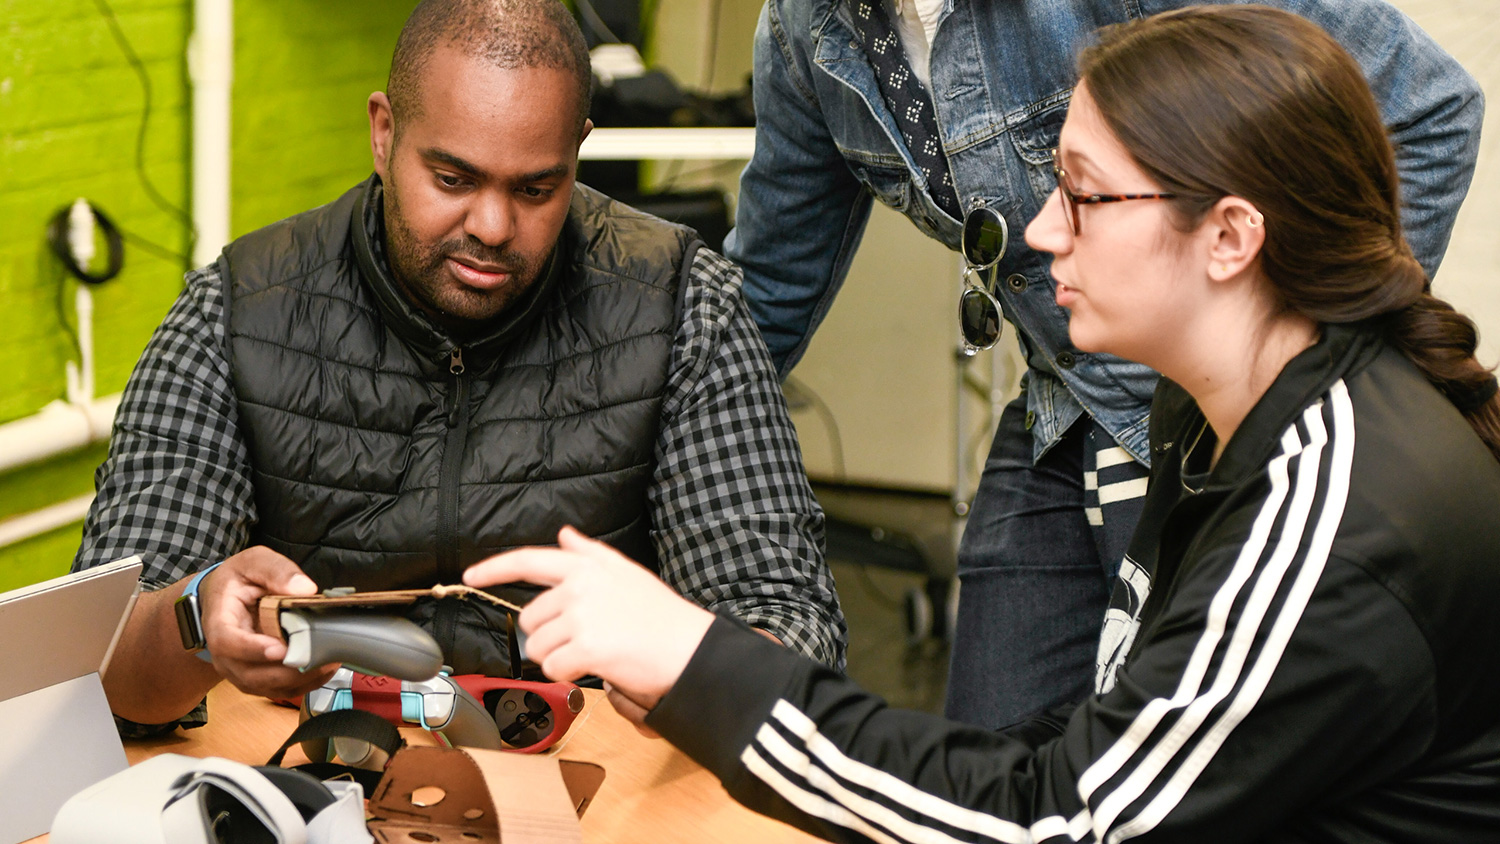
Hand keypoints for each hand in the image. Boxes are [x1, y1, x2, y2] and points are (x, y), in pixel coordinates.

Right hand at [199, 545, 337, 699]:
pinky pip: (279, 690)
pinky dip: (304, 684)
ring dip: (300, 680)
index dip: (252, 649)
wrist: (224, 599)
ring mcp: (240, 670)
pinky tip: (325, 669)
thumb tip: (305, 588)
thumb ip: (277, 570)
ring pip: (267, 687)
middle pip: (250, 674)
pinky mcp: (257, 678)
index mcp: (219, 623)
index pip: (228, 643)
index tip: (280, 649)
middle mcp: (225, 654)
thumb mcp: (253, 562)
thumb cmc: (237, 581)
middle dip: (287, 671)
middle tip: (320, 658)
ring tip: (329, 662)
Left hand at [462, 526, 713, 718]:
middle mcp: (580, 587)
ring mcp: (582, 616)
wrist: (688, 648)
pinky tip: (595, 666)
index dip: (495, 568)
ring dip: (560, 657)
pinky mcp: (586, 646)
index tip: (472, 574)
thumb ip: (589, 553)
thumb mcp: (625, 572)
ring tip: (596, 651)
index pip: (530, 560)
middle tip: (584, 639)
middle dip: (548, 635)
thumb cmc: (659, 615)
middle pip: (531, 618)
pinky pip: (553, 668)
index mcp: (586, 567)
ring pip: (540, 647)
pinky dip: (569, 674)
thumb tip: (563, 535)